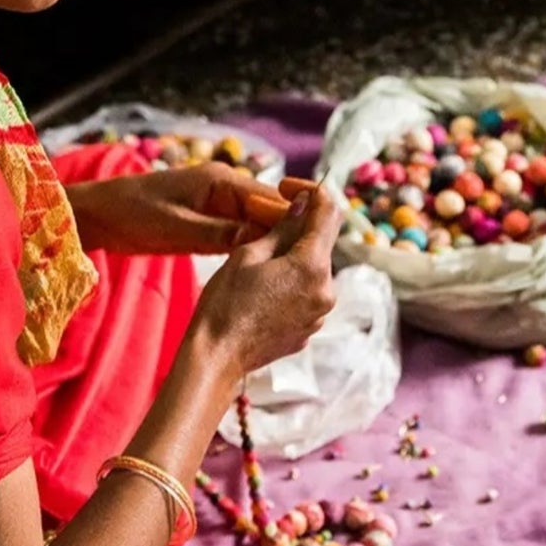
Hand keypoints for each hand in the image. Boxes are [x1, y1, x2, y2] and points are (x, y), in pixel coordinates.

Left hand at [67, 163, 292, 255]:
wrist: (99, 215)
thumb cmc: (132, 215)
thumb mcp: (177, 229)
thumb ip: (219, 235)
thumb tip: (262, 242)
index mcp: (222, 182)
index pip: (272, 200)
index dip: (295, 223)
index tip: (315, 250)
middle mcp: (227, 190)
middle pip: (271, 213)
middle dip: (289, 237)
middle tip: (311, 270)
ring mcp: (219, 207)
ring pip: (259, 226)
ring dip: (274, 246)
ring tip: (294, 275)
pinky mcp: (210, 223)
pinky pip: (242, 235)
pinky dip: (255, 250)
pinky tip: (268, 272)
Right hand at [189, 182, 341, 381]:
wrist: (216, 357)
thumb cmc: (224, 303)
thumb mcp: (248, 253)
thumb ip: (283, 227)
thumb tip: (305, 204)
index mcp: (313, 266)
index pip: (329, 213)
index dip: (312, 192)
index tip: (288, 188)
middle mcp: (326, 290)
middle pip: (321, 243)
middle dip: (298, 228)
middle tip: (263, 226)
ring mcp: (319, 314)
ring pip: (313, 270)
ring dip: (293, 257)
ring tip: (257, 262)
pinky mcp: (308, 329)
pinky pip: (306, 295)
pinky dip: (290, 283)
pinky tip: (261, 289)